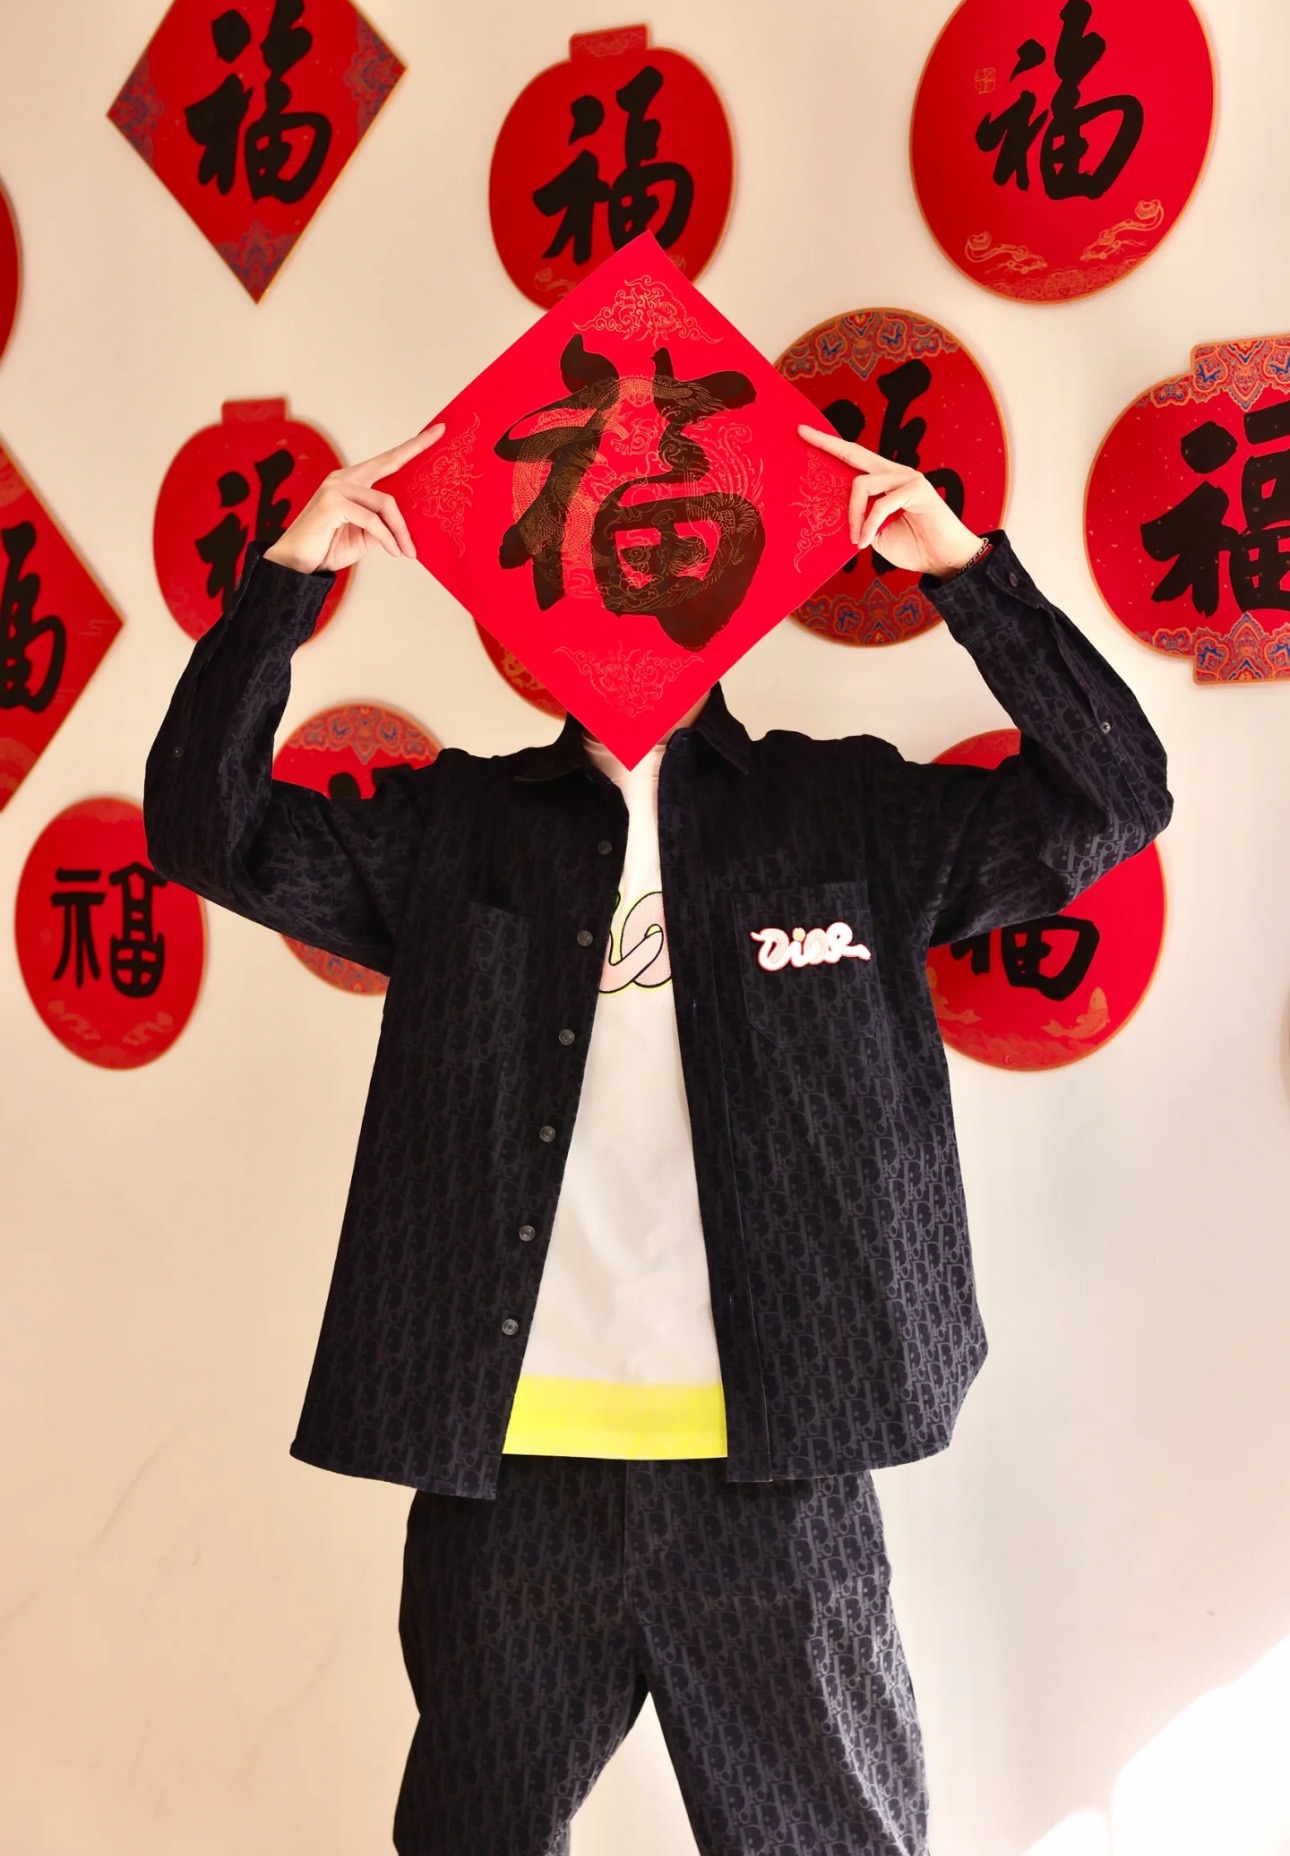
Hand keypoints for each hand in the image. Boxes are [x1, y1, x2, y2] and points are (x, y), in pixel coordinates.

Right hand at [262, 423, 445, 574]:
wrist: (296, 565)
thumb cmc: (328, 547)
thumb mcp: (365, 535)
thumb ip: (383, 522)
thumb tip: (408, 521)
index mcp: (352, 481)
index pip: (387, 460)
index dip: (412, 446)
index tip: (437, 431)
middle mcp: (343, 478)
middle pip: (389, 465)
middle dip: (416, 449)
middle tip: (440, 436)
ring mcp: (336, 488)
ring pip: (386, 502)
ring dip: (400, 530)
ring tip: (407, 550)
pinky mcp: (332, 503)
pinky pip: (372, 519)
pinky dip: (386, 537)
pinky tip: (392, 550)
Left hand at [797, 425, 982, 577]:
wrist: (944, 560)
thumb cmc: (914, 547)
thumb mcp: (877, 534)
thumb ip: (861, 521)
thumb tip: (839, 517)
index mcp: (886, 481)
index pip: (854, 458)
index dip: (831, 446)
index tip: (804, 432)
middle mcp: (896, 472)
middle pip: (855, 453)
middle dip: (827, 443)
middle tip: (801, 433)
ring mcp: (908, 478)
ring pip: (862, 484)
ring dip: (854, 516)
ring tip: (857, 540)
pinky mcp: (917, 489)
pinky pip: (881, 504)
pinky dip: (869, 525)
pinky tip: (867, 542)